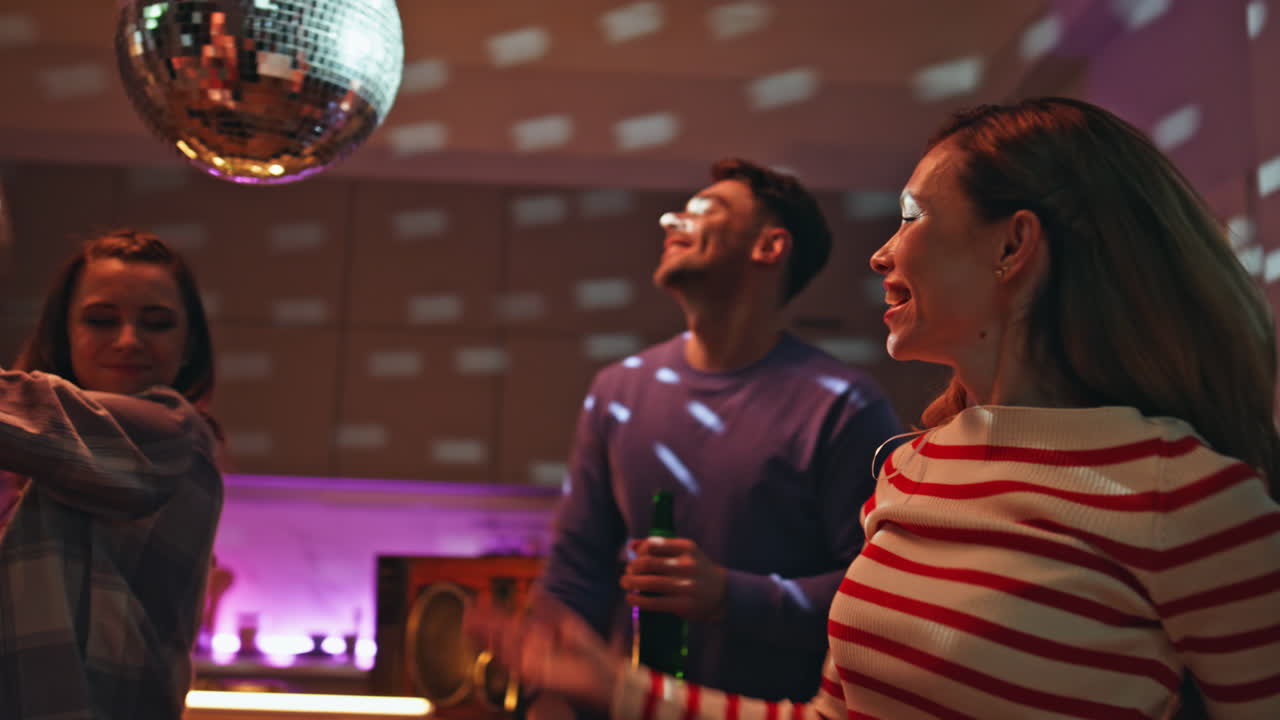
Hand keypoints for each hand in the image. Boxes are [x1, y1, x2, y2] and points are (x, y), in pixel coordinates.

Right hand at [465, 599, 623, 712]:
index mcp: (535, 636)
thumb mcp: (566, 622)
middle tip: (466, 610)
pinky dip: (503, 649)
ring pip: (502, 647)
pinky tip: (492, 638)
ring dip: (486, 634)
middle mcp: (528, 649)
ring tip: (471, 620)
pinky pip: (514, 660)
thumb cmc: (588, 651)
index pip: (507, 622)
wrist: (604, 673)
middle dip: (482, 624)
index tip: (478, 599)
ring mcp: (530, 661)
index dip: (491, 612)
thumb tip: (534, 589)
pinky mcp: (535, 674)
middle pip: (499, 635)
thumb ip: (548, 607)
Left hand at [622, 537, 726, 619]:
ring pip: (648, 582)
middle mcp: (687, 564)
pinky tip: (630, 598)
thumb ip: (659, 547)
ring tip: (624, 582)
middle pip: (648, 563)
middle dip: (632, 567)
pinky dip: (637, 600)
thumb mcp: (685, 553)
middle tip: (628, 571)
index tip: (635, 558)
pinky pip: (654, 602)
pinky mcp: (683, 605)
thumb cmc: (697, 570)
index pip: (653, 544)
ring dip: (630, 582)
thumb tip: (631, 545)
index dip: (639, 551)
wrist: (722, 594)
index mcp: (687, 547)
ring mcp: (685, 585)